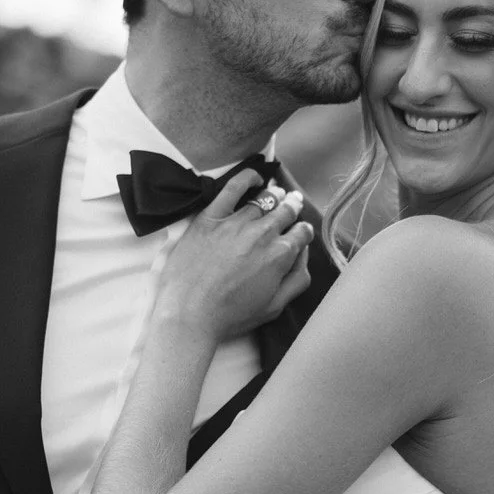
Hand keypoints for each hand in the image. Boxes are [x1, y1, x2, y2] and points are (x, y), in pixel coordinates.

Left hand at [155, 169, 312, 341]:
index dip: (303, 231)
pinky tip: (254, 177)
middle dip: (293, 207)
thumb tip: (304, 257)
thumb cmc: (230, 316)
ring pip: (263, 200)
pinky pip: (232, 188)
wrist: (188, 314)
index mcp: (280, 255)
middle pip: (285, 211)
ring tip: (277, 193)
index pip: (301, 233)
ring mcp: (236, 222)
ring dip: (274, 195)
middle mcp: (262, 233)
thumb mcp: (274, 307)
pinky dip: (246, 178)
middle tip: (293, 204)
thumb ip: (296, 280)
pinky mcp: (211, 217)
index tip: (300, 232)